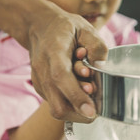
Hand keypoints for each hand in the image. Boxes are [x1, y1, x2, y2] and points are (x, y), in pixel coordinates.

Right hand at [28, 2, 106, 122]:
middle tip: (97, 105)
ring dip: (77, 107)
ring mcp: (39, 81)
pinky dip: (71, 102)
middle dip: (80, 112)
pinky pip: (57, 104)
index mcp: (54, 50)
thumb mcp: (85, 28)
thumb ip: (97, 47)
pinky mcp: (41, 88)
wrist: (39, 26)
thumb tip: (101, 68)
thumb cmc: (64, 28)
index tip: (92, 111)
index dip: (76, 96)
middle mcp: (42, 69)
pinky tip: (78, 86)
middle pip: (58, 103)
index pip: (61, 77)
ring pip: (57, 109)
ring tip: (88, 90)